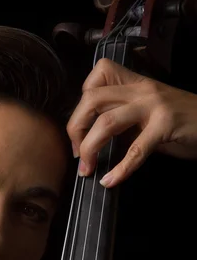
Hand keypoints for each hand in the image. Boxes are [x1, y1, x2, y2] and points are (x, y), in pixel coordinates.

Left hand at [66, 59, 196, 186]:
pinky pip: (135, 149)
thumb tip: (95, 140)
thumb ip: (124, 122)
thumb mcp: (148, 116)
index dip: (80, 104)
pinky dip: (120, 169)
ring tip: (88, 169)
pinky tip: (111, 180)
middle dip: (76, 129)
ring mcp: (154, 105)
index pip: (96, 78)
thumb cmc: (184, 122)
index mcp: (135, 84)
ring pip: (106, 121)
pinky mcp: (166, 124)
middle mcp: (141, 90)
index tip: (80, 131)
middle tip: (78, 154)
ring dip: (90, 148)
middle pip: (91, 99)